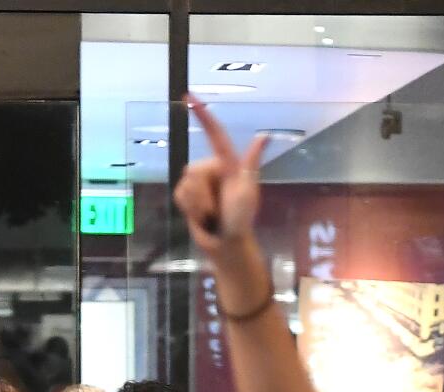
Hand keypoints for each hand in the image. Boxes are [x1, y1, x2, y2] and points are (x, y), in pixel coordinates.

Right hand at [174, 96, 269, 260]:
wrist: (226, 244)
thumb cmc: (241, 218)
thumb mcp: (248, 190)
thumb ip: (251, 163)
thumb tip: (264, 136)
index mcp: (227, 163)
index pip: (214, 134)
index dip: (202, 114)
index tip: (188, 96)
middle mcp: (210, 168)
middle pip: (193, 170)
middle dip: (202, 194)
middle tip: (216, 209)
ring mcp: (197, 183)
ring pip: (185, 184)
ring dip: (197, 204)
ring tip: (210, 214)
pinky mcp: (186, 196)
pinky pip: (179, 195)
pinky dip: (189, 208)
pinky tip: (200, 217)